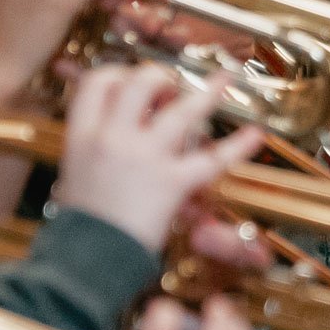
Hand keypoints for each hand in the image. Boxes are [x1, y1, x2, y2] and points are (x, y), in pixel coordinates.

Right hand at [52, 63, 259, 250]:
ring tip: (224, 79)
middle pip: (141, 82)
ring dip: (208, 93)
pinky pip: (212, 160)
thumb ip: (94, 145)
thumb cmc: (82, 221)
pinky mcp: (172, 182)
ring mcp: (145, 157)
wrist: (87, 257)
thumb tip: (116, 128)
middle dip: (161, 77)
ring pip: (182, 111)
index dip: (121, 73)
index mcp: (83, 134)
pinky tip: (255, 135)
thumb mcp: (73, 173)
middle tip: (172, 86)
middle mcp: (114, 137)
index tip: (133, 78)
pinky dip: (238, 147)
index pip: (100, 81)